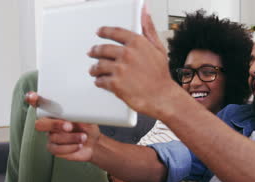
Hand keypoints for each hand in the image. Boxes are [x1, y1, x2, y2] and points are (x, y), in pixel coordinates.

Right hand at [25, 92, 101, 160]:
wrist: (93, 143)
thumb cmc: (88, 127)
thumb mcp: (87, 116)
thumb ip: (80, 110)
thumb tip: (80, 103)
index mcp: (55, 111)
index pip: (40, 103)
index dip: (33, 99)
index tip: (33, 97)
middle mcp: (49, 123)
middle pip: (40, 124)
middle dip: (55, 124)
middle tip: (69, 126)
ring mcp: (50, 136)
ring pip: (54, 137)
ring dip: (71, 137)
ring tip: (83, 137)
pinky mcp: (54, 148)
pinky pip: (56, 149)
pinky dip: (70, 147)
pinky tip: (79, 145)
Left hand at [87, 4, 186, 118]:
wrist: (162, 97)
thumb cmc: (161, 76)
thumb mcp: (159, 49)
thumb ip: (149, 29)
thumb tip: (145, 11)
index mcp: (137, 43)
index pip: (115, 32)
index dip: (105, 31)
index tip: (100, 32)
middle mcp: (127, 54)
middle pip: (103, 49)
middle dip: (95, 51)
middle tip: (92, 53)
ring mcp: (120, 69)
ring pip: (99, 65)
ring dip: (95, 68)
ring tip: (94, 70)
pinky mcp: (115, 84)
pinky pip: (100, 80)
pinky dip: (99, 81)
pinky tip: (101, 81)